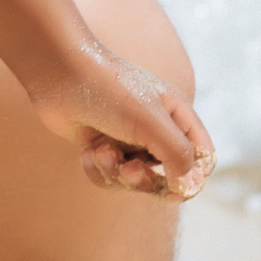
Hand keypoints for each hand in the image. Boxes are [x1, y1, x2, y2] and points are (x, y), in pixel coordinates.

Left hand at [28, 37, 216, 199]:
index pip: (203, 158)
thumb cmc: (109, 91)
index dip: (194, 178)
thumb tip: (187, 185)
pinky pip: (109, 178)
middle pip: (166, 176)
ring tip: (100, 151)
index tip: (176, 188)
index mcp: (176, 116)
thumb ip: (178, 154)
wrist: (58, 72)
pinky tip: (87, 152)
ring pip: (134, 180)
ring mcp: (127, 139)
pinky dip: (98, 170)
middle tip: (129, 169)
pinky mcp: (101, 147)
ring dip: (116, 172)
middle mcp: (155, 129)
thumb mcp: (151, 122)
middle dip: (145, 179)